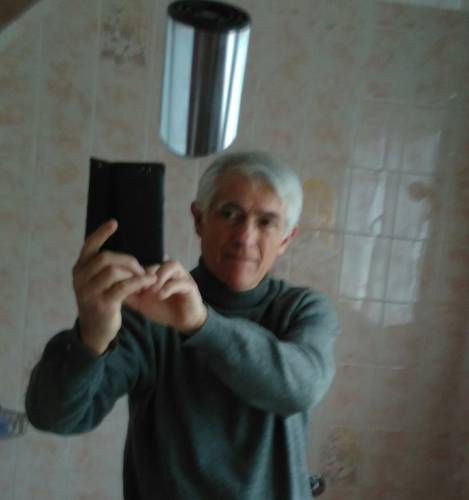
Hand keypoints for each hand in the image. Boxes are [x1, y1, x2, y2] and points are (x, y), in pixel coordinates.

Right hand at [73, 219, 156, 353]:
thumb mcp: (98, 282)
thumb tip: (128, 250)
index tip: (114, 222)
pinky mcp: (102, 304)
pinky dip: (138, 282)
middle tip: (141, 267)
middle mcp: (80, 278)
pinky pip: (123, 287)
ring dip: (134, 272)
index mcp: (79, 269)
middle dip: (127, 260)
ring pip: (114, 271)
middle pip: (105, 258)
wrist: (95, 331)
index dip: (101, 233)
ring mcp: (89, 292)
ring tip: (145, 277)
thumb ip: (106, 267)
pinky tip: (148, 282)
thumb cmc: (101, 301)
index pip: (88, 245)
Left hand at [125, 260, 206, 334]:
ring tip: (151, 290)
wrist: (183, 320)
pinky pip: (180, 281)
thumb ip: (130, 294)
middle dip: (146, 272)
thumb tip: (113, 288)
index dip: (136, 269)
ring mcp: (181, 276)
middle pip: (157, 261)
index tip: (127, 282)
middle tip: (138, 285)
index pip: (145, 261)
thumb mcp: (142, 302)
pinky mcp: (190, 285)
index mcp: (157, 271)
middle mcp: (170, 269)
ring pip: (171, 265)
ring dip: (159, 276)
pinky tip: (161, 296)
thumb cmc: (163, 308)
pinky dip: (169, 287)